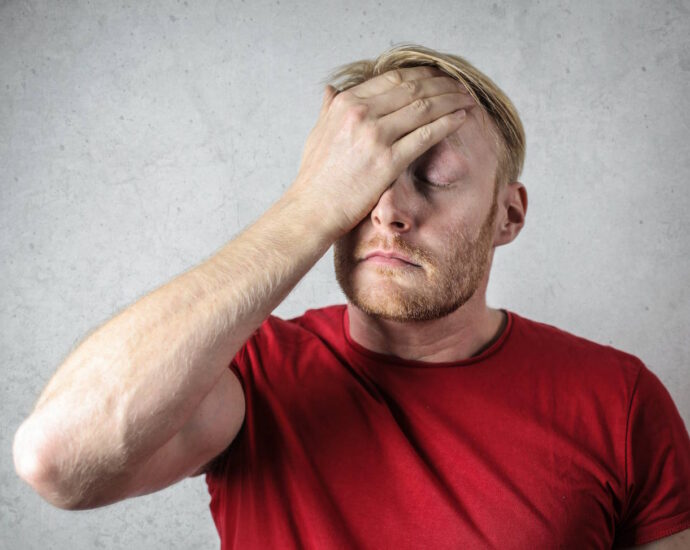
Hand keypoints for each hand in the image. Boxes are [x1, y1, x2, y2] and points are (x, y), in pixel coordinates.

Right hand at [286, 66, 475, 238]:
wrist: (312, 209)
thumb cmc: (315, 176)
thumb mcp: (317, 132)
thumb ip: (328, 108)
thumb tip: (331, 89)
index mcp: (346, 103)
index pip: (393, 78)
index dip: (422, 74)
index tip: (438, 77)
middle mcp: (361, 114)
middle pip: (413, 88)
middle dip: (442, 84)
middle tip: (460, 86)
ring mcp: (375, 137)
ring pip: (424, 108)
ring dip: (451, 100)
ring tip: (467, 99)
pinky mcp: (388, 161)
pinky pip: (426, 135)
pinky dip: (448, 123)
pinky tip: (461, 118)